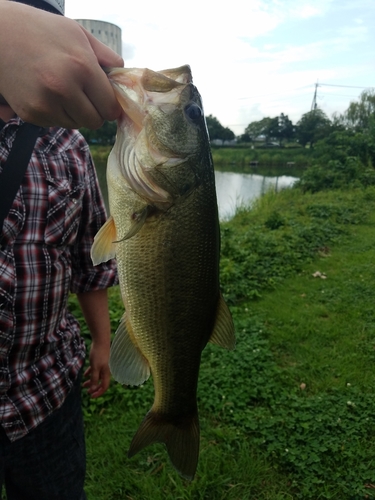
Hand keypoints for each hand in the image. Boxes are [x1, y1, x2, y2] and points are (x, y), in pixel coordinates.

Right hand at [0, 2, 123, 128]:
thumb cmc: (40, 30)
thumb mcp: (77, 33)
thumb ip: (105, 56)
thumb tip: (123, 75)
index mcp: (81, 68)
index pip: (110, 107)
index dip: (110, 104)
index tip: (105, 98)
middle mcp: (64, 89)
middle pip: (95, 121)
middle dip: (94, 111)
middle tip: (85, 95)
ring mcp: (45, 104)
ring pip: (75, 124)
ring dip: (75, 113)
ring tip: (62, 90)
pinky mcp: (31, 114)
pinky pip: (55, 123)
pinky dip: (55, 113)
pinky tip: (46, 93)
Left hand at [83, 341, 110, 397]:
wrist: (101, 342)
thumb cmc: (98, 355)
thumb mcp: (95, 368)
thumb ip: (94, 379)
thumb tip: (93, 389)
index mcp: (106, 374)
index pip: (104, 387)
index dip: (98, 393)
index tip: (91, 396)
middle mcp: (105, 371)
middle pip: (100, 383)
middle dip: (94, 388)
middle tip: (87, 392)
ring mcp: (102, 366)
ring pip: (97, 377)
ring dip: (91, 381)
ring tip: (83, 385)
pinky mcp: (98, 362)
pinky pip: (94, 370)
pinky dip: (90, 373)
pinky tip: (85, 374)